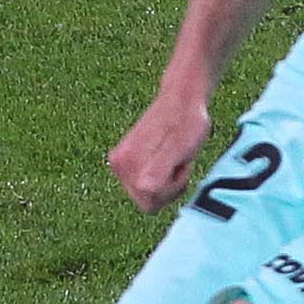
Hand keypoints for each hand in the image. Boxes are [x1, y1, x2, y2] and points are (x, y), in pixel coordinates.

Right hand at [109, 85, 213, 212]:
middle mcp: (118, 165)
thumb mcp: (178, 148)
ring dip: (168, 181)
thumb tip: (143, 187)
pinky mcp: (127, 160)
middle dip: (168, 186)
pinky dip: (164, 174)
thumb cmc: (185, 122)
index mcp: (126, 164)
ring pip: (148, 194)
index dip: (170, 189)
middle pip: (146, 201)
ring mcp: (121, 163)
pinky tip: (170, 156)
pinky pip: (147, 184)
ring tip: (175, 156)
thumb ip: (159, 169)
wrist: (182, 99)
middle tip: (177, 160)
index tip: (177, 164)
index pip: (149, 204)